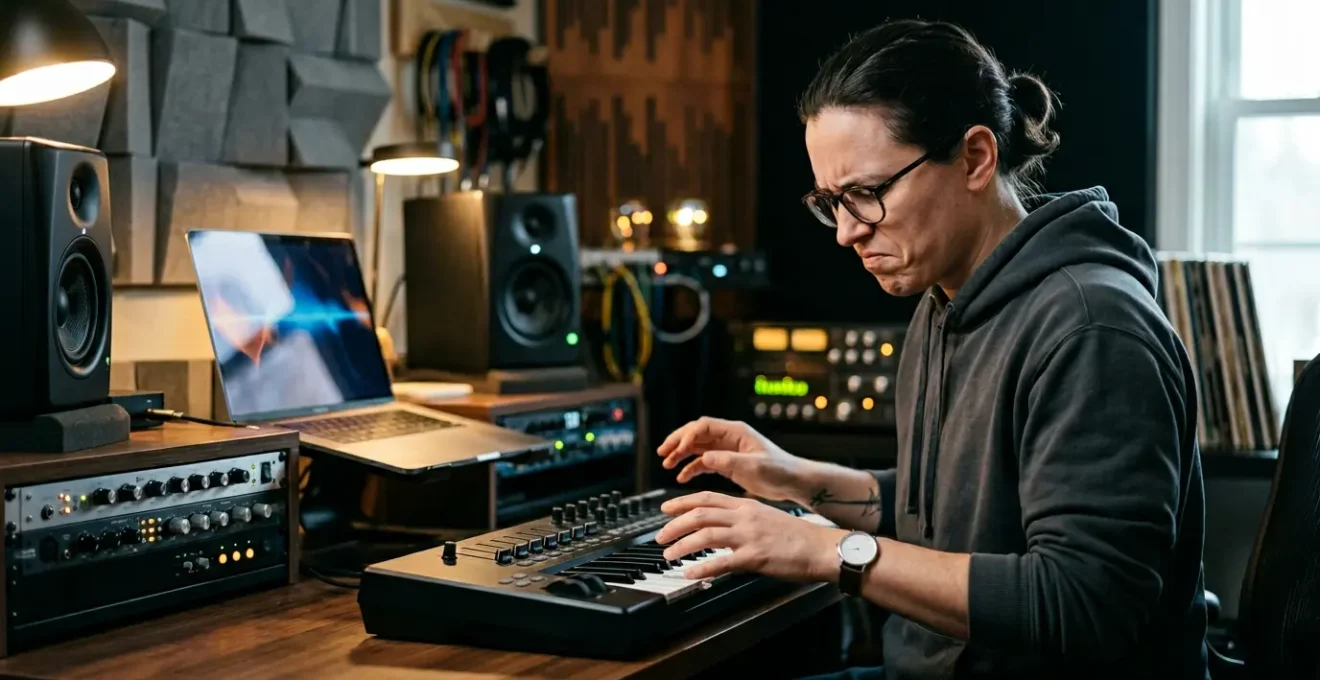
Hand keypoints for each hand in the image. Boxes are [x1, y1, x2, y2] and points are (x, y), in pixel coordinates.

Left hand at [653, 491, 845, 582]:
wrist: (821, 547)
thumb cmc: (798, 536)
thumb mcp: (766, 517)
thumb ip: (744, 518)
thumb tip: (723, 525)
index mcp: (747, 506)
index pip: (706, 498)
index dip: (682, 502)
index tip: (665, 509)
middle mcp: (745, 517)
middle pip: (700, 514)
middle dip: (674, 525)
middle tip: (660, 536)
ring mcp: (749, 536)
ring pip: (705, 535)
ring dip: (682, 545)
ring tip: (669, 555)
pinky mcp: (755, 557)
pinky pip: (721, 562)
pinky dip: (701, 568)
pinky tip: (690, 575)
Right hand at [656, 417, 815, 503]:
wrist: (794, 482)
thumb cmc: (780, 470)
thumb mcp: (754, 466)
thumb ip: (729, 461)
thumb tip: (705, 458)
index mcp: (736, 432)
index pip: (704, 427)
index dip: (688, 436)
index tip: (679, 451)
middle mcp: (729, 438)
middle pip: (696, 434)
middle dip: (678, 441)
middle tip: (662, 452)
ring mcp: (728, 450)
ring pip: (697, 447)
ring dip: (681, 455)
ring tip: (667, 464)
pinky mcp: (728, 463)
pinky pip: (704, 462)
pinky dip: (692, 468)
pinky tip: (682, 477)